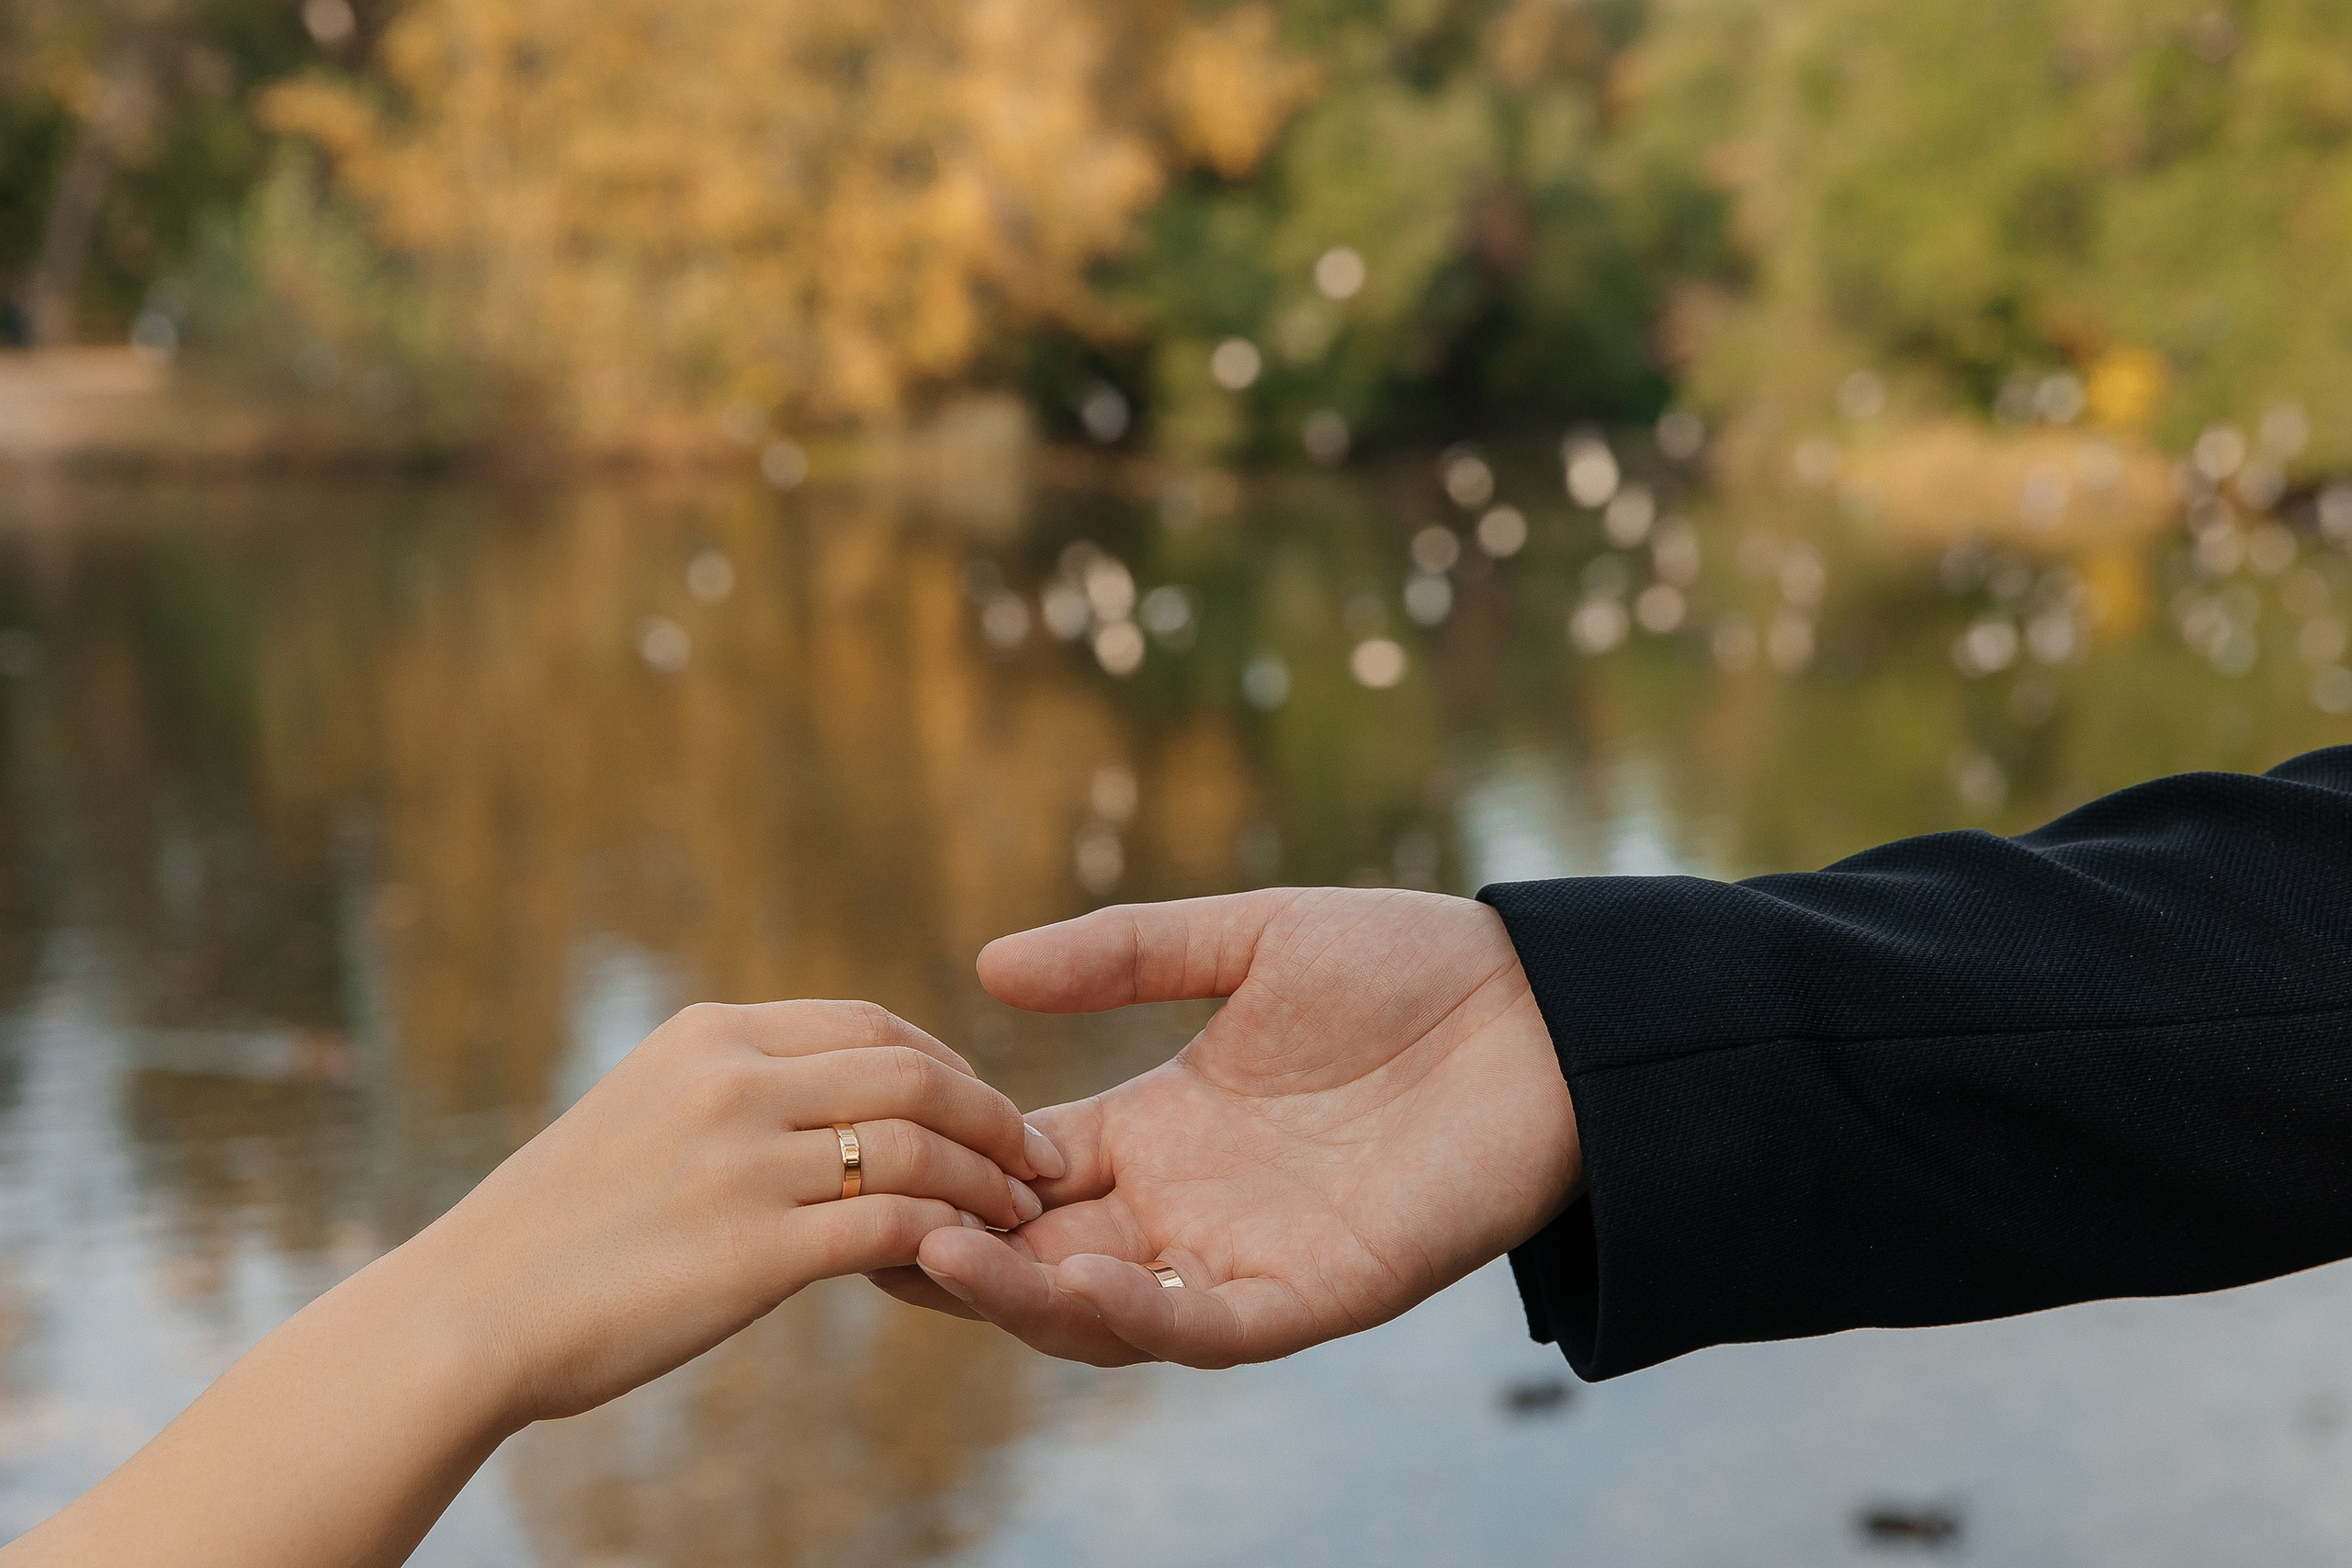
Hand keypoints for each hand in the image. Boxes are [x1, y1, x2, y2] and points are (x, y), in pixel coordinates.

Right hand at [410, 1000, 1062, 1423]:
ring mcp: (741, 1163)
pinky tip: (970, 1259)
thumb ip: (739, 1092)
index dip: (948, 1060)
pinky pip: (890, 1229)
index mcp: (708, 1034)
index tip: (984, 1103)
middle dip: (991, 1112)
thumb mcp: (645, 1113)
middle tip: (1037, 1157)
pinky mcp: (752, 1252)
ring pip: (914, 1145)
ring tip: (1021, 1214)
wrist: (471, 1313)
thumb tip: (831, 1101)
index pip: (870, 1022)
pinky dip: (947, 1238)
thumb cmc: (561, 1228)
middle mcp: (730, 1081)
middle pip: (910, 1069)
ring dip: (985, 1179)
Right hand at [875, 889, 1579, 1366]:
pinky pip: (1205, 1326)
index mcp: (1161, 1128)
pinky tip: (1066, 1279)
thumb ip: (1124, 955)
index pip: (1026, 1169)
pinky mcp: (1317, 1293)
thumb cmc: (1406, 964)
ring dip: (1018, 1294)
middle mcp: (1189, 1205)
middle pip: (1042, 1254)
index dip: (950, 1166)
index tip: (866, 1148)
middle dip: (955, 1249)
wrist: (1542, 1010)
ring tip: (930, 1250)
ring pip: (1105, 1310)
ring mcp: (1247, 1255)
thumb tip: (985, 965)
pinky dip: (1133, 1315)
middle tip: (856, 1224)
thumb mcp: (1245, 941)